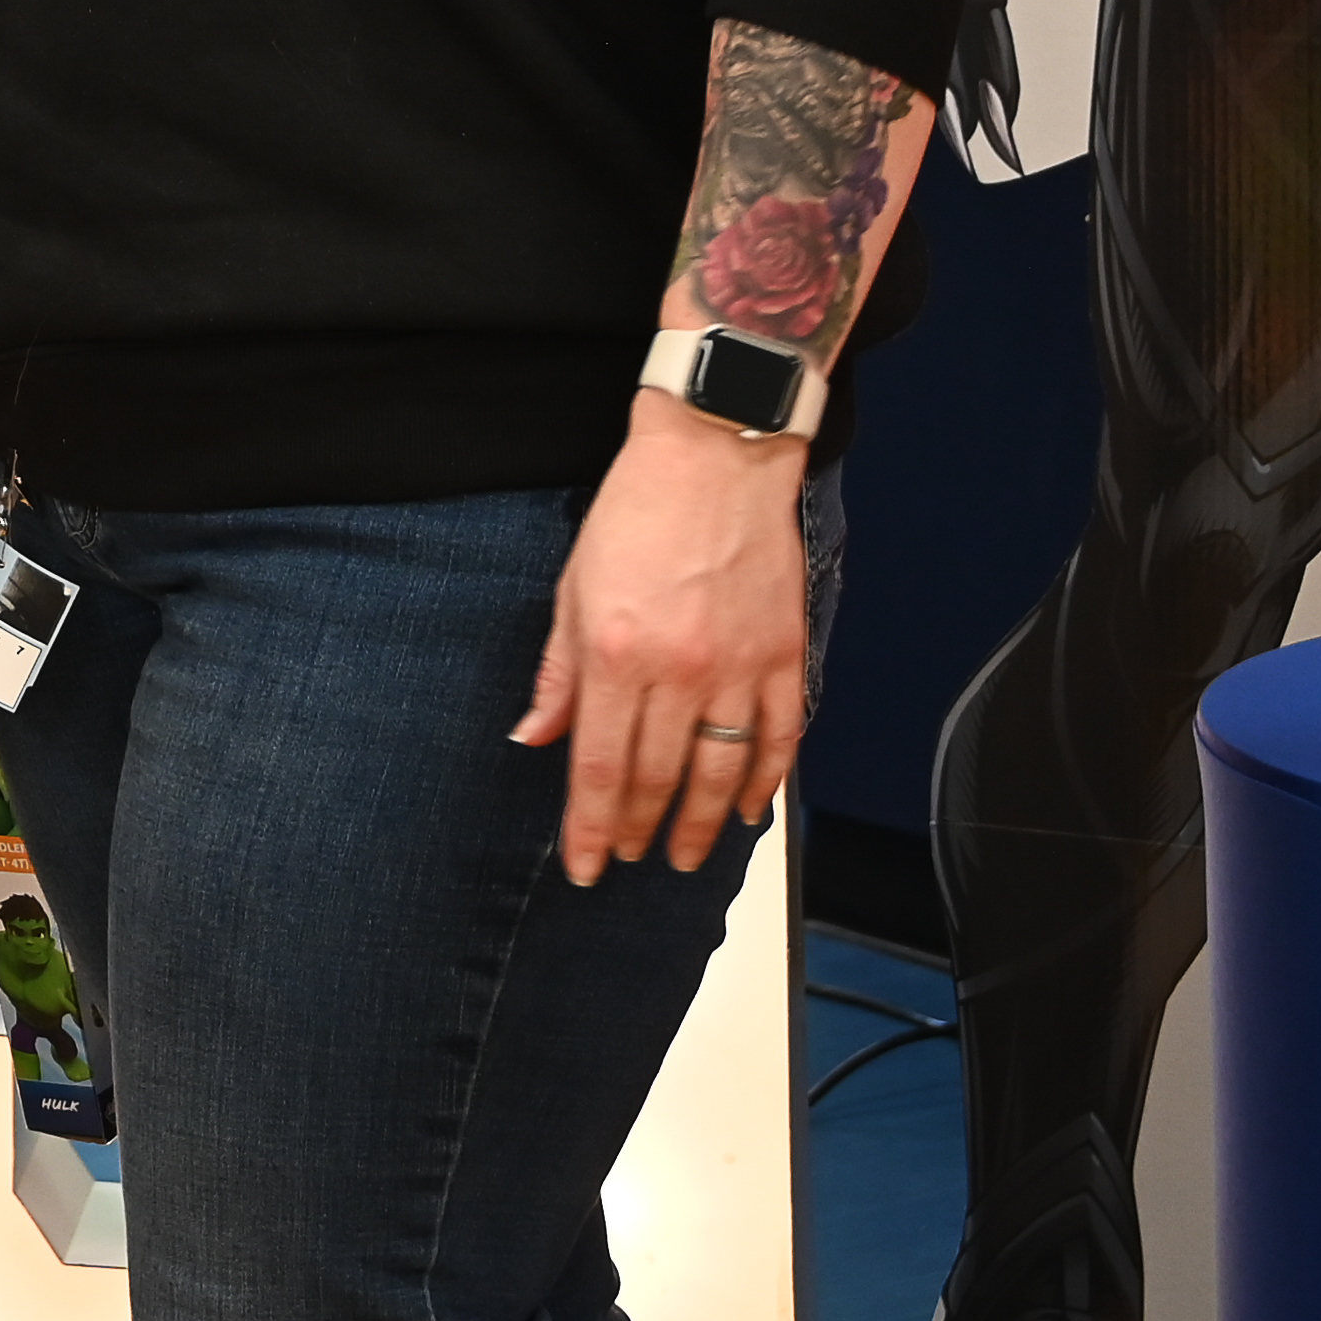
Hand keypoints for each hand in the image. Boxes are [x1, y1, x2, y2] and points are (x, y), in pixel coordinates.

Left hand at [515, 400, 811, 880]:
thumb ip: (558, 673)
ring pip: (722, 772)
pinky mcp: (784, 655)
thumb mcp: (573, 589)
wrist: (716, 455)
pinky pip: (781, 738)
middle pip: (656, 778)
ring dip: (701, 823)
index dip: (589, 827)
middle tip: (628, 856)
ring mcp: (738, 666)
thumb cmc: (637, 511)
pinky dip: (767, 782)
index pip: (598, 768)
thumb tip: (535, 737)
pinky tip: (752, 810)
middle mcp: (678, 671)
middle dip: (637, 829)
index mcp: (615, 654)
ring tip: (683, 853)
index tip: (585, 865)